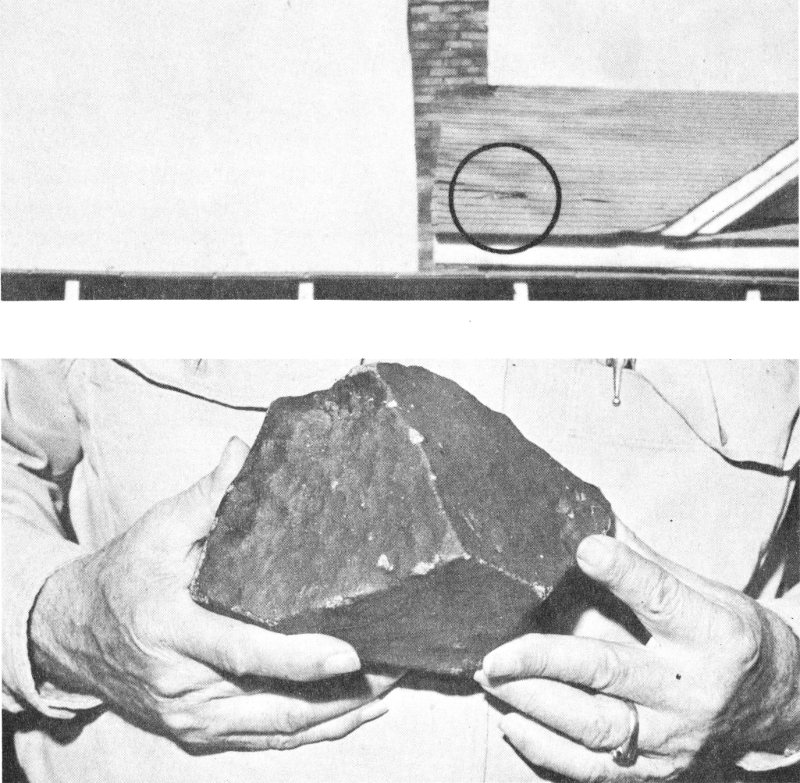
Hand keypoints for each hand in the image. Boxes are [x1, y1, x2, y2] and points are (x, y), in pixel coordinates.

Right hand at [30, 438, 397, 751]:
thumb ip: (208, 494)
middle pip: (274, 702)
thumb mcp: (160, 528)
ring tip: (387, 686)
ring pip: (278, 729)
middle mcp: (183, 686)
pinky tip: (350, 715)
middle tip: (395, 665)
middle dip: (342, 691)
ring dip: (337, 714)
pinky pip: (264, 740)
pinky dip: (312, 733)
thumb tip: (244, 448)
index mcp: (174, 630)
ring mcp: (191, 718)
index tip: (351, 653)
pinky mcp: (198, 732)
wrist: (75, 633)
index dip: (300, 658)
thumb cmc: (127, 574)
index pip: (244, 653)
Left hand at [475, 528, 799, 780]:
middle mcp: (692, 691)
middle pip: (609, 672)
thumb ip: (648, 564)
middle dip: (543, 660)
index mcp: (712, 635)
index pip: (661, 599)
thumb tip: (593, 521)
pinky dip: (549, 749)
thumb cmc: (732, 636)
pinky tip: (512, 724)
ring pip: (594, 725)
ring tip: (490, 678)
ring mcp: (674, 737)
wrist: (780, 706)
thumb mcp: (707, 592)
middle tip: (494, 652)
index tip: (584, 548)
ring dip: (533, 703)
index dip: (623, 572)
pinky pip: (597, 769)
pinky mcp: (660, 769)